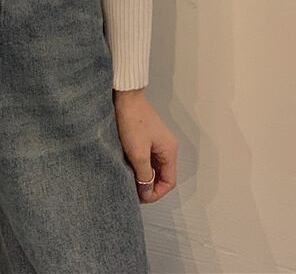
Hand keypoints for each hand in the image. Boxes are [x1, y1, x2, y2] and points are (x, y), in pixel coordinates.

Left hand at [112, 88, 177, 202]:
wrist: (125, 98)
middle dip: (149, 186)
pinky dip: (140, 165)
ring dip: (143, 175)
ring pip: (154, 167)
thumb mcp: (138, 153)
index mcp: (170, 151)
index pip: (169, 181)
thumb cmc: (133, 121)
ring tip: (129, 180)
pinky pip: (147, 157)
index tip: (141, 197)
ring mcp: (157, 141)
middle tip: (134, 191)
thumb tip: (146, 192)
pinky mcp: (147, 137)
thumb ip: (144, 175)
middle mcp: (167, 147)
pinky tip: (128, 166)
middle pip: (162, 175)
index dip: (156, 193)